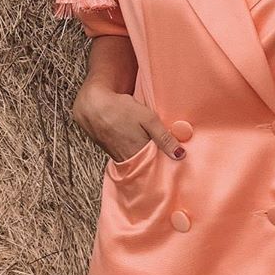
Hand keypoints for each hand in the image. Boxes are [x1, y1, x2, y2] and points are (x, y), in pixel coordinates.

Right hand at [71, 80, 185, 162]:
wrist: (93, 105)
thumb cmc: (120, 110)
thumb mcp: (148, 119)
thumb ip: (164, 138)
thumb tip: (180, 155)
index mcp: (138, 154)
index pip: (157, 168)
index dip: (167, 167)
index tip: (177, 165)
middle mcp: (128, 160)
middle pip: (147, 167)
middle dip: (158, 164)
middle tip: (171, 160)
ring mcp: (118, 156)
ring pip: (138, 161)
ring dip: (147, 158)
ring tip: (158, 153)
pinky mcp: (112, 151)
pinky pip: (128, 157)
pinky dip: (136, 153)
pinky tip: (140, 145)